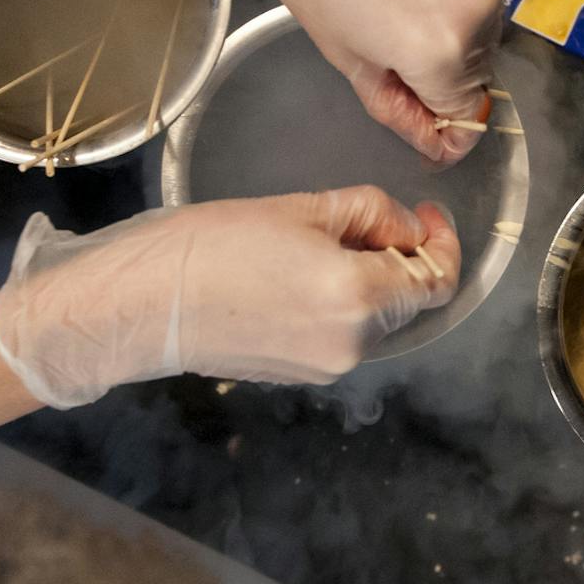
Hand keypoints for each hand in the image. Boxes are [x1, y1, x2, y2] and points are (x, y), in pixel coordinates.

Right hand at [0, 188, 462, 407]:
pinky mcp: (297, 376)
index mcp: (358, 296)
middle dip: (397, 258)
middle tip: (360, 219)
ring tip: (315, 243)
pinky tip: (293, 277)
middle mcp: (352, 343)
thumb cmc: (210, 245)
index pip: (436, 281)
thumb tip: (403, 226)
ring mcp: (325, 367)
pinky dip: (336, 305)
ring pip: (372, 318)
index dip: (442, 244)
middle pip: (404, 300)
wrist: (141, 305)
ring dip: (364, 281)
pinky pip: (338, 336)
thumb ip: (366, 213)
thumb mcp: (297, 208)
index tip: (425, 216)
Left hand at [198, 0, 503, 163]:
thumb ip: (399, 107)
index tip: (418, 118)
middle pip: (477, 75)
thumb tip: (435, 144)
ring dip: (453, 36)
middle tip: (391, 51)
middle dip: (442, 77)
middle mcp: (479, 17)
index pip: (467, 118)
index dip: (442, 127)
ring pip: (483, 33)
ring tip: (400, 8)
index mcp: (440, 54)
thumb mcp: (347, 57)